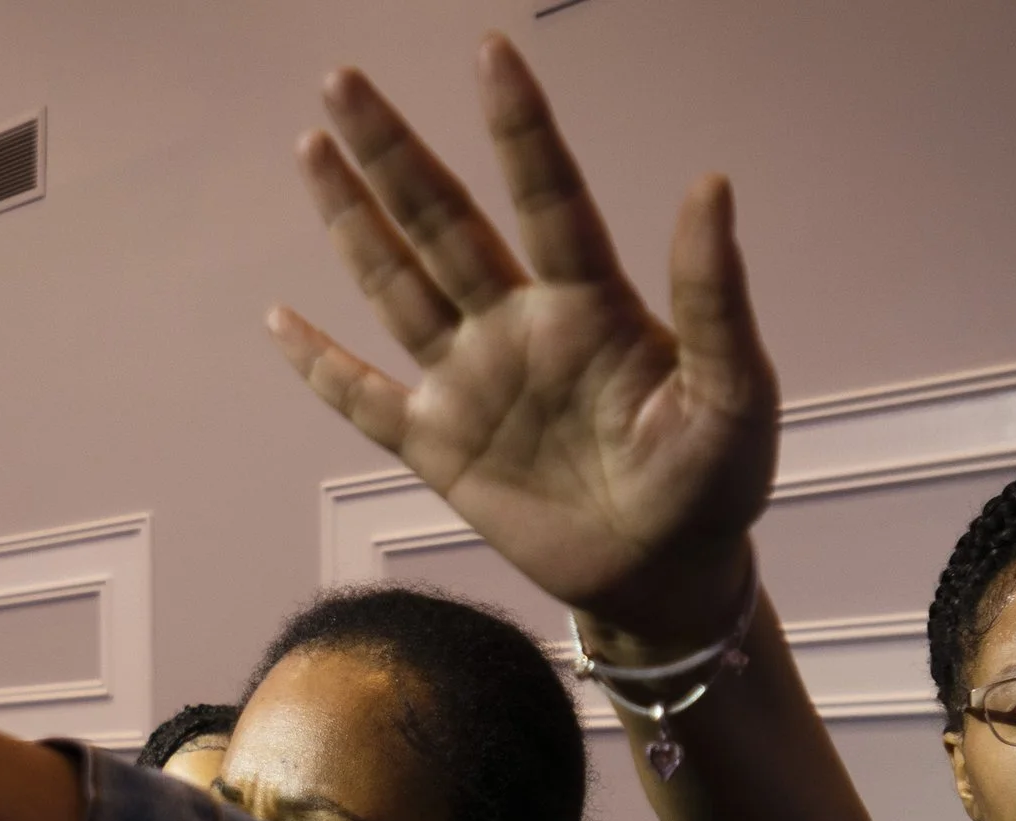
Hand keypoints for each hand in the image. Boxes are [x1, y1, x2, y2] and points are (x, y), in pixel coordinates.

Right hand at [272, 34, 777, 646]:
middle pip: (443, 222)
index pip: (546, 199)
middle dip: (394, 151)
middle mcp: (519, 327)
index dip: (518, 129)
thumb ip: (715, 299)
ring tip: (312, 149)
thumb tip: (712, 184)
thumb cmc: (715, 479)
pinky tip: (280, 320)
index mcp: (592, 306)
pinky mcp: (441, 448)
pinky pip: (367, 399)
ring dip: (354, 221)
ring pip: (398, 285)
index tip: (489, 52)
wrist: (668, 572)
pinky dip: (321, 366)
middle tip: (343, 80)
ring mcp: (472, 383)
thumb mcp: (734, 392)